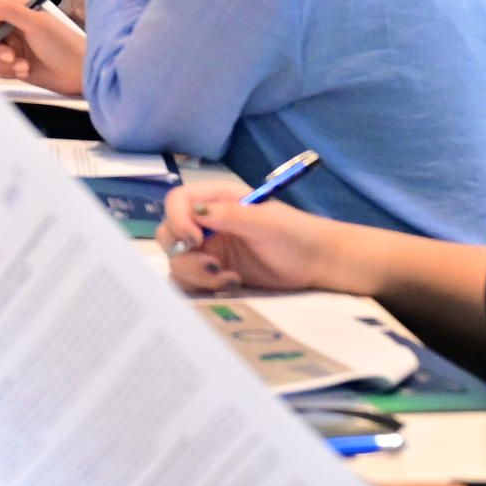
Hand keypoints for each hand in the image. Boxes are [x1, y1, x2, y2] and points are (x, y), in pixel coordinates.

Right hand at [0, 0, 86, 94]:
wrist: (79, 73)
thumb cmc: (65, 45)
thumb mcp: (36, 23)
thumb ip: (7, 11)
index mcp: (15, 9)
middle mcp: (10, 26)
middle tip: (10, 55)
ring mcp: (10, 46)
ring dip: (2, 63)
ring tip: (22, 65)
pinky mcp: (12, 64)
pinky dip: (7, 72)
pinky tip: (25, 70)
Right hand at [161, 184, 344, 293]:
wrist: (316, 262)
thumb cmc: (295, 233)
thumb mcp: (265, 221)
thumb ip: (229, 214)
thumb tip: (195, 212)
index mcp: (216, 200)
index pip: (177, 201)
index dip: (177, 220)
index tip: (196, 240)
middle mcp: (206, 223)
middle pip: (169, 234)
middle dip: (183, 253)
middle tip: (212, 266)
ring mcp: (208, 249)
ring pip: (177, 261)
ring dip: (196, 274)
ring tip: (228, 279)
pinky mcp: (213, 272)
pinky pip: (190, 280)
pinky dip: (203, 286)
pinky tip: (231, 284)